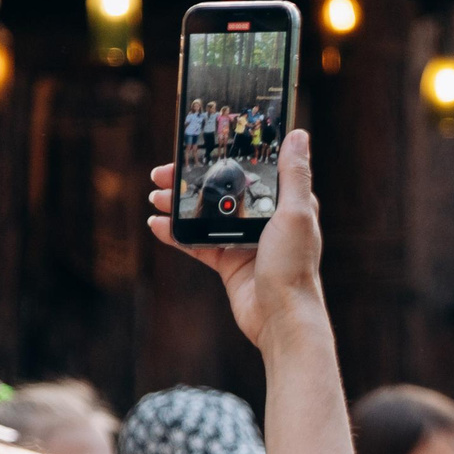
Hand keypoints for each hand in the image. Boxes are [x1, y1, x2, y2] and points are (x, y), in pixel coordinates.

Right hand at [148, 127, 324, 348]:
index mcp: (286, 206)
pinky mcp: (230, 264)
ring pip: (205, 215)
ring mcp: (246, 243)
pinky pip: (197, 244)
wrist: (282, 319)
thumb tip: (299, 134)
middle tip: (159, 174)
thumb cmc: (294, 267)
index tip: (195, 149)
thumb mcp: (296, 214)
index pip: (249, 172)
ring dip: (178, 205)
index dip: (222, 159)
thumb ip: (294, 175)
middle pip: (222, 192)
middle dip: (190, 182)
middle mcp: (266, 222)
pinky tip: (157, 225)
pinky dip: (176, 234)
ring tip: (154, 197)